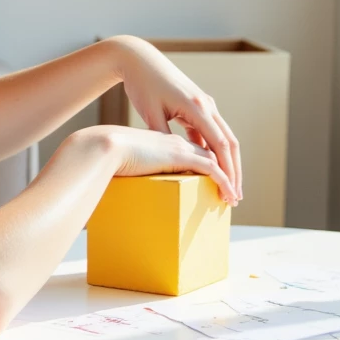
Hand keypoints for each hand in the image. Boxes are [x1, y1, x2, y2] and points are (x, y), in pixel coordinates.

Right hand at [104, 126, 239, 205]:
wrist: (107, 145)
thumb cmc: (112, 155)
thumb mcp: (131, 161)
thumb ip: (141, 167)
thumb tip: (138, 180)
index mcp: (167, 141)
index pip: (197, 150)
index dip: (210, 165)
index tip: (215, 182)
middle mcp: (179, 141)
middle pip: (212, 154)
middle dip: (226, 172)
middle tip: (232, 192)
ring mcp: (182, 147)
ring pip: (217, 160)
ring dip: (230, 179)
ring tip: (233, 198)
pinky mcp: (181, 156)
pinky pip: (212, 169)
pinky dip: (224, 181)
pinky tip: (228, 195)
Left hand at [110, 36, 242, 201]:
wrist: (141, 60)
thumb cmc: (142, 86)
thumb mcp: (150, 114)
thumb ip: (164, 138)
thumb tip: (173, 162)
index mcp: (197, 107)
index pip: (219, 145)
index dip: (227, 171)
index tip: (230, 191)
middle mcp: (207, 105)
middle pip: (230, 143)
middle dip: (234, 172)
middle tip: (235, 197)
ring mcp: (205, 105)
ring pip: (224, 138)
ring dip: (227, 162)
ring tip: (227, 186)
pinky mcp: (198, 106)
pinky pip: (211, 132)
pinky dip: (213, 151)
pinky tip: (211, 169)